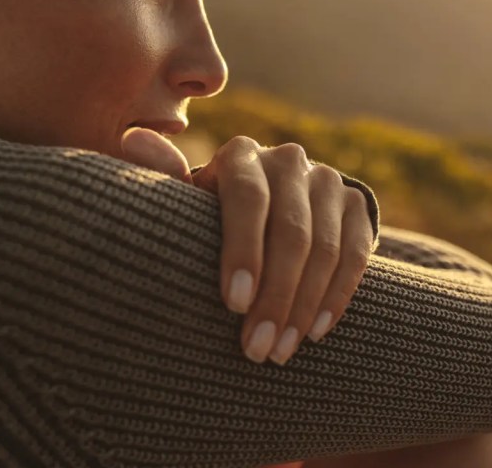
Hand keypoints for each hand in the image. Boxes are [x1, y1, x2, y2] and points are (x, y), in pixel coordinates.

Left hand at [121, 129, 374, 364]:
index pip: (248, 199)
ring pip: (326, 248)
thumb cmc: (209, 214)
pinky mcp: (356, 203)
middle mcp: (288, 160)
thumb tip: (134, 140)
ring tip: (280, 351)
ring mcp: (327, 180)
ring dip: (304, 306)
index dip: (244, 251)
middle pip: (291, 231)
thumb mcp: (186, 200)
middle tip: (256, 348)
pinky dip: (337, 296)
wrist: (268, 205)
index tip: (233, 304)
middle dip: (275, 297)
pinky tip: (315, 331)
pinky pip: (356, 254)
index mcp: (240, 155)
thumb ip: (164, 177)